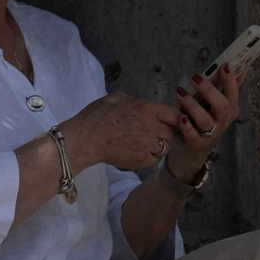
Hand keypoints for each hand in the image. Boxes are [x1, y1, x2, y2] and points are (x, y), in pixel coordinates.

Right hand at [61, 92, 182, 171]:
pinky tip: (136, 149)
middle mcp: (150, 128)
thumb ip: (136, 101)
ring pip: (165, 146)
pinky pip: (154, 158)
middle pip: (171, 132)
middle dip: (165, 130)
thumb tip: (146, 106)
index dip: (174, 117)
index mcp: (145, 110)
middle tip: (152, 130)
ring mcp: (147, 146)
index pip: (175, 114)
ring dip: (158, 143)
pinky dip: (149, 154)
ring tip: (143, 140)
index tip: (170, 119)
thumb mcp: (116, 98)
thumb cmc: (96, 116)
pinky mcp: (142, 161)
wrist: (85, 139)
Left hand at [169, 63, 245, 178]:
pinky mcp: (197, 144)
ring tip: (180, 93)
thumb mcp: (212, 103)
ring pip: (206, 120)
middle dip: (209, 90)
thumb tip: (234, 63)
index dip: (230, 80)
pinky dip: (186, 126)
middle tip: (195, 77)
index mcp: (229, 109)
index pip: (233, 92)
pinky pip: (193, 135)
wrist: (192, 150)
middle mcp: (223, 121)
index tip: (224, 65)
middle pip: (222, 105)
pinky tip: (180, 117)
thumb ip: (221, 86)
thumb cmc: (201, 120)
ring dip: (193, 105)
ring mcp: (211, 134)